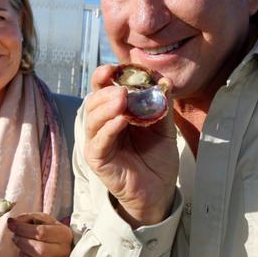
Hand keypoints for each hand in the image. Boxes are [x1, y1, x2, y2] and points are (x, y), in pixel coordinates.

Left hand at [7, 212, 72, 256]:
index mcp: (64, 234)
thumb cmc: (50, 231)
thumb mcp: (43, 220)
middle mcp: (63, 252)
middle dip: (22, 241)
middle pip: (39, 249)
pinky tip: (24, 254)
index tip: (11, 224)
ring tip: (20, 245)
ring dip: (22, 253)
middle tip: (15, 236)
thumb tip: (12, 222)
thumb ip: (28, 218)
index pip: (42, 232)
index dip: (23, 228)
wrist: (60, 247)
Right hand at [84, 64, 178, 227]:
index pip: (103, 89)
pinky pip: (99, 142)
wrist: (160, 189)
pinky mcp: (98, 160)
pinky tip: (121, 121)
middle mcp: (102, 125)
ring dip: (106, 106)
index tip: (113, 67)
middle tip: (123, 88)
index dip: (104, 76)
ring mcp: (98, 142)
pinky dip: (108, 129)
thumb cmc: (157, 156)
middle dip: (107, 91)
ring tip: (122, 98)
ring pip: (92, 119)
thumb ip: (162, 104)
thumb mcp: (164, 127)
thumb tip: (165, 80)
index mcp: (115, 112)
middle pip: (94, 101)